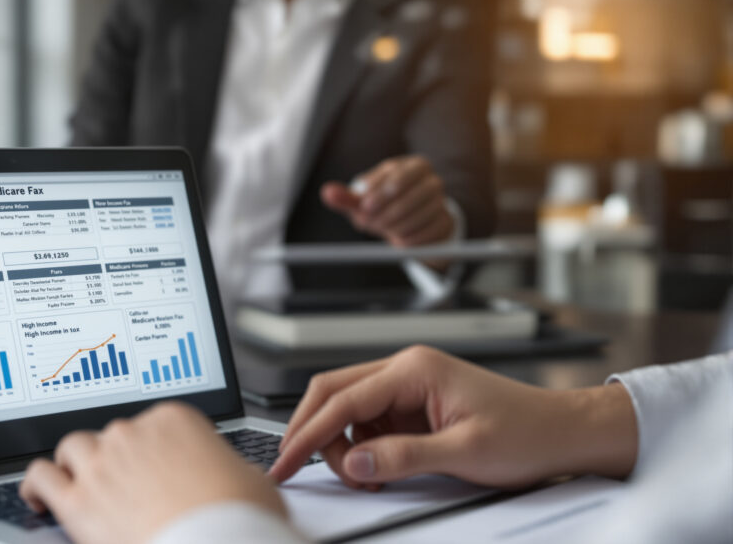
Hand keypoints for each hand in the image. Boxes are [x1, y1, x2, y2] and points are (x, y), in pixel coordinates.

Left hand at [20, 402, 284, 543]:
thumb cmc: (236, 518)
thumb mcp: (252, 480)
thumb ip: (229, 466)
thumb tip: (230, 473)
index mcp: (174, 419)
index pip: (155, 423)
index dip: (155, 448)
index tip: (157, 465)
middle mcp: (133, 434)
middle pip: (113, 436)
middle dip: (118, 459)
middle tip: (127, 484)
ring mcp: (101, 465)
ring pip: (72, 448)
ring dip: (75, 463)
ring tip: (78, 481)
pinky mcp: (77, 502)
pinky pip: (41, 477)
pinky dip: (36, 484)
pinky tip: (38, 497)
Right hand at [270, 346, 636, 489]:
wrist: (562, 433)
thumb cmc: (526, 433)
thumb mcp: (464, 451)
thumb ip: (403, 457)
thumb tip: (353, 462)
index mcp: (414, 369)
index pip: (342, 400)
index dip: (307, 434)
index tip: (285, 461)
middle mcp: (406, 370)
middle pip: (334, 393)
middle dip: (312, 432)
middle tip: (295, 467)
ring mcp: (408, 387)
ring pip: (348, 410)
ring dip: (342, 445)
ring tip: (363, 478)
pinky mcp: (413, 406)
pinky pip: (370, 424)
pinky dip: (363, 449)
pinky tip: (376, 469)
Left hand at [321, 156, 454, 246]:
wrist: (411, 220)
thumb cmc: (384, 204)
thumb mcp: (364, 199)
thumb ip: (346, 197)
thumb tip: (327, 193)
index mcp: (413, 165)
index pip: (398, 176)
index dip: (380, 193)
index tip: (364, 207)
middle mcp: (432, 180)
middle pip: (413, 196)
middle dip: (387, 212)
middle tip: (369, 223)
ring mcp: (442, 202)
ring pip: (420, 216)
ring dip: (396, 227)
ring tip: (383, 231)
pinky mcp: (445, 222)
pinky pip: (427, 233)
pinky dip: (409, 239)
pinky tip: (399, 239)